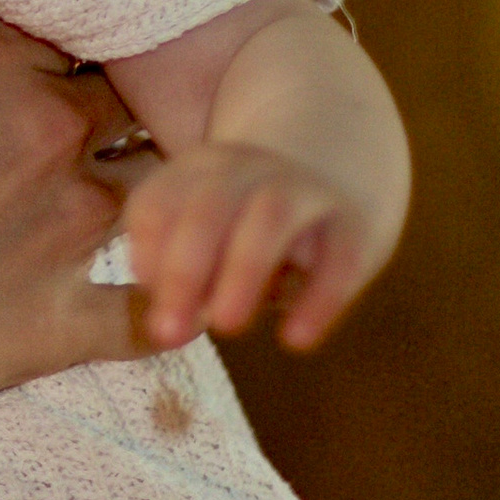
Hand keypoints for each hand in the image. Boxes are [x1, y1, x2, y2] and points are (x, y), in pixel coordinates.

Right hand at [0, 15, 153, 499]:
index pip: (38, 24)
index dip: (23, 54)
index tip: (3, 78)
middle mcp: (41, 125)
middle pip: (106, 90)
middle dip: (83, 110)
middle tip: (43, 139)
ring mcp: (69, 222)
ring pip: (148, 180)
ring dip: (127, 189)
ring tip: (85, 210)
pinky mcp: (71, 313)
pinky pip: (150, 309)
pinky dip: (159, 307)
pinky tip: (154, 306)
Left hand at [123, 138, 371, 351]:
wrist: (338, 160)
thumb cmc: (247, 221)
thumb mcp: (204, 232)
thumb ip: (177, 274)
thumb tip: (165, 328)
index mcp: (194, 172)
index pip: (156, 205)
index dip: (146, 255)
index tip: (145, 306)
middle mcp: (245, 170)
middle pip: (207, 207)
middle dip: (183, 270)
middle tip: (170, 332)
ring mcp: (303, 189)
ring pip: (270, 218)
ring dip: (242, 272)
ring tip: (227, 327)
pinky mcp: (354, 220)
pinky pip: (340, 256)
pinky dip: (319, 299)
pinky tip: (296, 339)